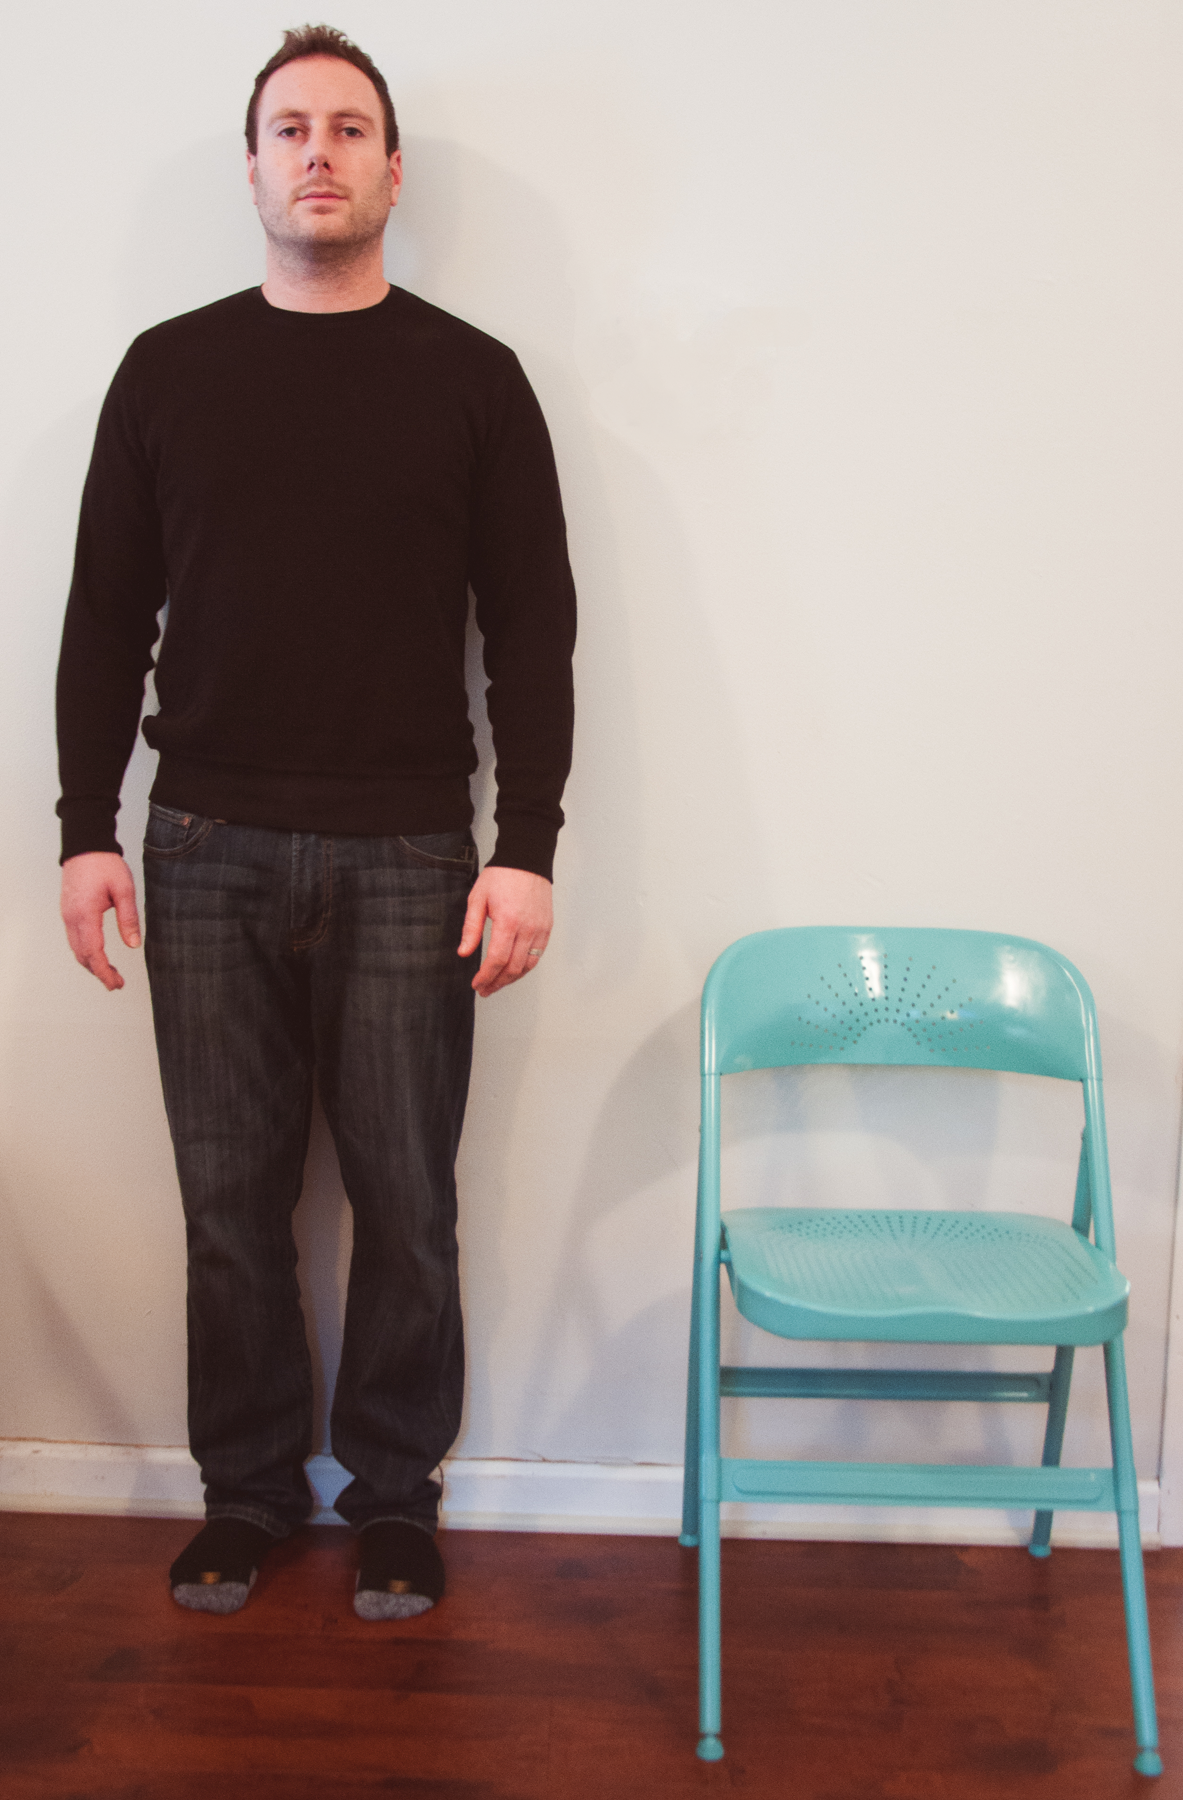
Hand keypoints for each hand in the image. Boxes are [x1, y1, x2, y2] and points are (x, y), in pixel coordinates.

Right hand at [61, 852, 140, 990]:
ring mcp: (67, 915)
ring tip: (110, 973)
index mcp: (85, 915)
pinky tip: (97, 955)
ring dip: (91, 964)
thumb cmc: (105, 865)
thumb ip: (128, 919)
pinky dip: (85, 952)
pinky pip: (74, 939)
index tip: (116, 984)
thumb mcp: (124, 890)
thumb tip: (133, 945)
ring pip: (76, 949)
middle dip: (99, 973)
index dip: (105, 972)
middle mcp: (72, 918)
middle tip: (116, 983)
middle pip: (82, 956)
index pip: (93, 953)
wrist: (85, 846)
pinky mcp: (68, 911)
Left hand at [458, 866, 552, 996]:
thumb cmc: (502, 876)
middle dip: (497, 983)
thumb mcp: (478, 899)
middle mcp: (527, 928)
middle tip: (485, 989)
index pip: (497, 960)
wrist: (527, 860)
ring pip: (528, 965)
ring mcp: (540, 929)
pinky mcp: (547, 927)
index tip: (477, 984)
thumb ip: (471, 928)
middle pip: (513, 968)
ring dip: (511, 979)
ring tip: (497, 984)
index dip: (486, 977)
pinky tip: (513, 970)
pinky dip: (525, 967)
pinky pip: (538, 955)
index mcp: (508, 921)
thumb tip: (464, 952)